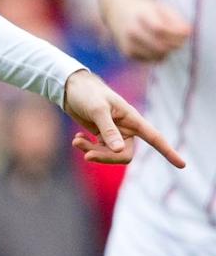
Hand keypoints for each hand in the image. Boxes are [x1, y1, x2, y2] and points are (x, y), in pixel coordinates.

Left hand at [63, 69, 184, 168]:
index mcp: (133, 119)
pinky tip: (77, 139)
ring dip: (91, 151)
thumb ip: (108, 130)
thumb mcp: (98, 111)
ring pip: (109, 155)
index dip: (168, 152)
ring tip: (77, 141)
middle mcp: (127, 128)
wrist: (73, 89)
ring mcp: (114, 134)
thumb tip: (118, 150)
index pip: (155, 138)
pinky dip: (86, 147)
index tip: (182, 165)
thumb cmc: (88, 95)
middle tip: (86, 155)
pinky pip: (98, 150)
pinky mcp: (102, 136)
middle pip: (124, 155)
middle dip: (105, 158)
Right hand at [109, 0, 190, 62]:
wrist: (120, 14)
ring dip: (169, 51)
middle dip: (175, 45)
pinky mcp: (128, 54)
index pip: (160, 30)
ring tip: (171, 43)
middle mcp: (132, 32)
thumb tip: (187, 33)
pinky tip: (158, 46)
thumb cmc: (146, 10)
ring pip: (157, 56)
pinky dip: (160, 55)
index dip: (176, 34)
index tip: (186, 32)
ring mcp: (129, 44)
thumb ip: (176, 19)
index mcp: (141, 16)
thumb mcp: (161, 8)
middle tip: (181, 41)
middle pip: (160, 46)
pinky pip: (152, 60)